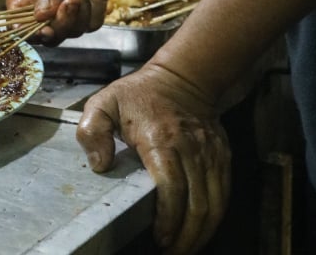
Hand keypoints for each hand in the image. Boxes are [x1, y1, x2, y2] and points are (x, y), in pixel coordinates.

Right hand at [5, 0, 114, 43]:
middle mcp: (42, 15)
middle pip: (48, 37)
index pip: (18, 26)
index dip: (29, 32)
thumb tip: (42, 17)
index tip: (43, 28)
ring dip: (78, 10)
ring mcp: (66, 17)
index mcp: (21, 2)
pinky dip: (91, 5)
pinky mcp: (88, 15)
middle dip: (60, 22)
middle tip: (67, 1)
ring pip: (71, 32)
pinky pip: (91, 24)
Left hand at [76, 63, 230, 253]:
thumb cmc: (139, 94)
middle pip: (197, 203)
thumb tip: (100, 164)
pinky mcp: (222, 157)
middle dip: (186, 236)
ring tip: (183, 248)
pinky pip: (223, 193)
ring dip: (202, 232)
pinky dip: (215, 216)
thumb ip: (92, 131)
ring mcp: (210, 154)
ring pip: (215, 203)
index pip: (171, 186)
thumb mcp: (103, 102)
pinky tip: (201, 229)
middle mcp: (190, 149)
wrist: (183, 78)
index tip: (159, 237)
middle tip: (170, 251)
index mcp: (160, 139)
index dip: (168, 218)